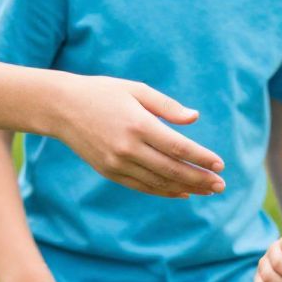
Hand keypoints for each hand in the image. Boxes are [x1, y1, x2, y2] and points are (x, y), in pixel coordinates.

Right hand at [50, 75, 224, 198]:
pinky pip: (142, 186)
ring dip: (186, 188)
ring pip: (158, 182)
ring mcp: (117, 162)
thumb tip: (195, 118)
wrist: (61, 107)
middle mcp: (128, 147)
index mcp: (138, 124)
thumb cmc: (102, 93)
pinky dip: (163, 191)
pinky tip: (181, 192)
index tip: (220, 164)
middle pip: (172, 169)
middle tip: (221, 185)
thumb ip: (166, 105)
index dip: (201, 158)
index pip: (178, 147)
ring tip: (207, 191)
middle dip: (199, 179)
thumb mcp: (135, 89)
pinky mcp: (109, 171)